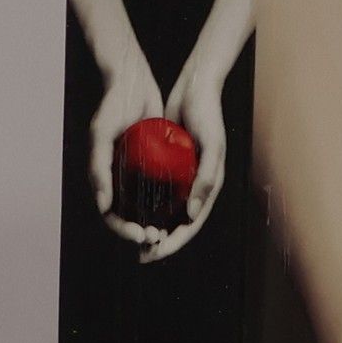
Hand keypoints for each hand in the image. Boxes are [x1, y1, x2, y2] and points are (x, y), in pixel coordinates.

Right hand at [86, 45, 163, 249]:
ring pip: (148, 208)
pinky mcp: (155, 164)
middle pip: (131, 217)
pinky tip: (182, 212)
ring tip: (169, 235)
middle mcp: (120, 179)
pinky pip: (163, 190)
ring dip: (158, 225)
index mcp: (104, 178)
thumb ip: (98, 168)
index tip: (141, 236)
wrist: (133, 80)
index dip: (124, 230)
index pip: (112, 215)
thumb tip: (104, 207)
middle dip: (144, 234)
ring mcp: (138, 173)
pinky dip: (169, 204)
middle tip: (158, 241)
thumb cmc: (113, 106)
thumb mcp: (102, 135)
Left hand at [138, 60, 227, 264]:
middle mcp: (195, 187)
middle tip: (142, 255)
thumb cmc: (207, 114)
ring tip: (135, 239)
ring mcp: (182, 177)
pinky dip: (145, 204)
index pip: (191, 225)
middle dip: (161, 242)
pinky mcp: (168, 165)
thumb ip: (206, 179)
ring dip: (152, 226)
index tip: (156, 253)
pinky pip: (156, 190)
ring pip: (165, 210)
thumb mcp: (211, 146)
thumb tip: (192, 215)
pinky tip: (130, 211)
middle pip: (177, 224)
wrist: (195, 88)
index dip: (175, 243)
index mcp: (209, 188)